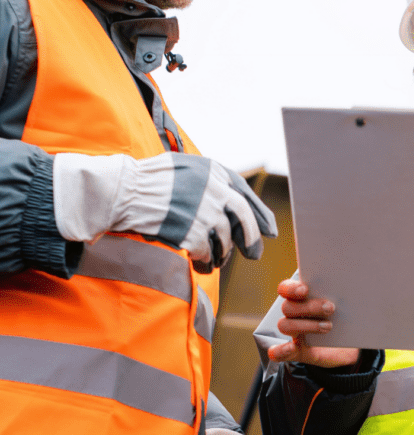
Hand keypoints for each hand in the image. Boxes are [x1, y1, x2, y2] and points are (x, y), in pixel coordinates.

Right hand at [53, 152, 276, 270]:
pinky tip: (200, 265)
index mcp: (214, 172)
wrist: (121, 193)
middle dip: (251, 240)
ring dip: (222, 254)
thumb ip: (209, 181)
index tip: (271, 231)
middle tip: (254, 254)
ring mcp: (206, 212)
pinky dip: (205, 262)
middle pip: (245, 220)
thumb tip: (234, 202)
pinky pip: (207, 253)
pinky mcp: (193, 233)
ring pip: (226, 241)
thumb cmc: (148, 181)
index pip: (246, 195)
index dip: (261, 215)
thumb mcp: (184, 168)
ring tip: (213, 260)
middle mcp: (215, 190)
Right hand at [267, 278, 359, 368]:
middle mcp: (294, 313)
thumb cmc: (348, 317)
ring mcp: (295, 332)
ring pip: (285, 325)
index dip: (292, 288)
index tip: (305, 290)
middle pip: (288, 307)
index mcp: (302, 296)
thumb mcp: (348, 305)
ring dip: (306, 326)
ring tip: (328, 326)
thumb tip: (352, 284)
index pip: (286, 288)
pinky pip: (280, 352)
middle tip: (331, 308)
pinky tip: (291, 348)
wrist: (354, 342)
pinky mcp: (297, 351)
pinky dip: (281, 351)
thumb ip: (344, 294)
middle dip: (309, 307)